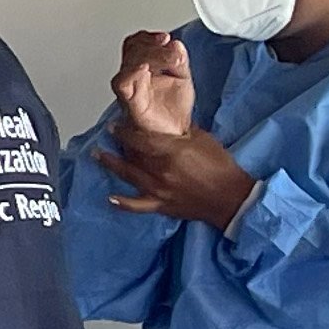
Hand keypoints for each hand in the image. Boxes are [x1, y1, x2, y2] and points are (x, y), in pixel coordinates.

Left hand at [99, 128, 256, 230]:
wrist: (231, 198)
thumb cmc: (221, 166)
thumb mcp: (202, 139)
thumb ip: (180, 131)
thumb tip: (165, 123)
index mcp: (171, 152)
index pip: (139, 139)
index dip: (124, 131)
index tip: (116, 125)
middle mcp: (160, 171)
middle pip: (132, 155)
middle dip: (119, 144)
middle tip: (109, 135)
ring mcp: (159, 190)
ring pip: (129, 176)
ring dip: (111, 164)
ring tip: (98, 155)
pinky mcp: (161, 205)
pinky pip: (137, 206)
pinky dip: (122, 203)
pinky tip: (110, 198)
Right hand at [110, 28, 194, 148]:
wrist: (175, 134)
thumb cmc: (173, 110)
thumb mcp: (182, 78)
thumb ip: (179, 60)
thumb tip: (175, 44)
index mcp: (143, 68)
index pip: (137, 43)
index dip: (149, 37)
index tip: (166, 38)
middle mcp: (133, 77)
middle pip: (132, 49)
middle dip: (152, 44)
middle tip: (169, 47)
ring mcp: (131, 89)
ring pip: (128, 62)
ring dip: (150, 55)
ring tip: (171, 60)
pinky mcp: (131, 102)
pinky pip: (122, 83)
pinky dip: (132, 72)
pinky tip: (146, 67)